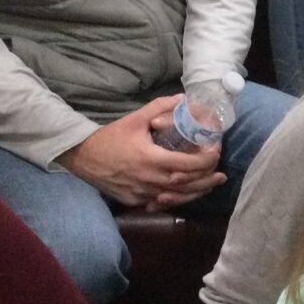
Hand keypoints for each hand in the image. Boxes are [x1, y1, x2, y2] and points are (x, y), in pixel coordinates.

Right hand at [57, 95, 225, 209]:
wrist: (81, 156)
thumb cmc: (110, 137)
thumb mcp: (135, 119)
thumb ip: (160, 108)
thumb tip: (184, 99)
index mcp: (151, 159)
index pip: (189, 164)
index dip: (207, 160)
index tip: (215, 153)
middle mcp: (150, 180)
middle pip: (188, 184)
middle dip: (208, 179)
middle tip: (221, 174)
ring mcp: (143, 194)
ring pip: (178, 198)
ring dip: (197, 192)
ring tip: (211, 185)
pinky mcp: (136, 201)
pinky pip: (163, 203)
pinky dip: (178, 199)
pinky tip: (188, 195)